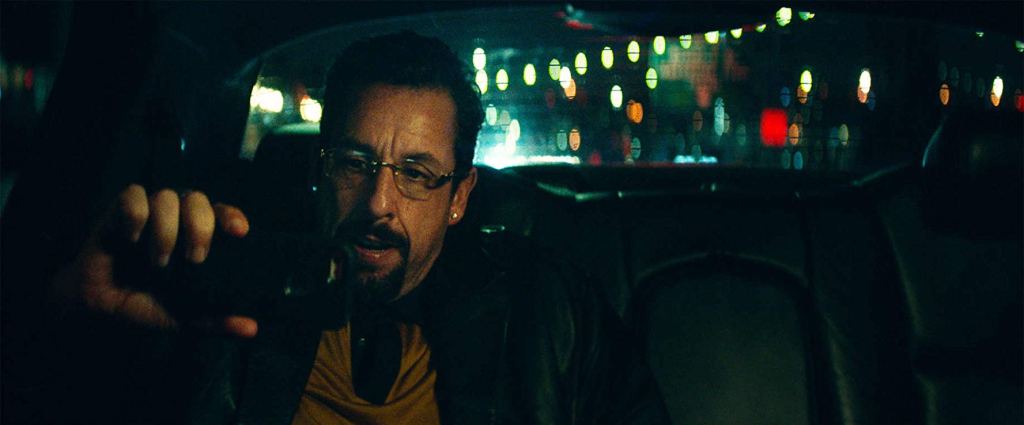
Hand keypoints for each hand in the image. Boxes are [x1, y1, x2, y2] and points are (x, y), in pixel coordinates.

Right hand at [52, 184, 258, 337]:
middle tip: (195, 259)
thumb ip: (217, 320)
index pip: (222, 213)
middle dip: (201, 226)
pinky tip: (132, 239)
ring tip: (160, 262)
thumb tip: (252, 329)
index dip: (231, 216)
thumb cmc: (148, 304)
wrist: (100, 308)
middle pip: (197, 200)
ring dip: (167, 228)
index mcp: (197, 235)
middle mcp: (176, 218)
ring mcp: (148, 212)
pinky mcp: (118, 211)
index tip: (240, 232)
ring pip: (166, 196)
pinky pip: (132, 195)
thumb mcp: (186, 317)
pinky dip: (136, 214)